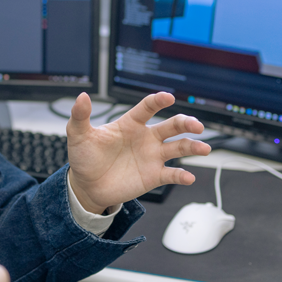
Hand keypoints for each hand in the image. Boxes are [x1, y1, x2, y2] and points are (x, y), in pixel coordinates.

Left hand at [66, 92, 210, 213]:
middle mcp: (146, 137)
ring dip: (193, 147)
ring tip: (204, 148)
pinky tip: (188, 177)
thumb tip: (82, 96)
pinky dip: (182, 176)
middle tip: (196, 125)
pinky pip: (171, 174)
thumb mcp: (78, 135)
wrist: (87, 185)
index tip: (167, 97)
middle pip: (171, 126)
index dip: (158, 101)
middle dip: (186, 123)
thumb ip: (80, 115)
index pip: (147, 108)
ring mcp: (152, 156)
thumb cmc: (85, 157)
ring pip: (178, 148)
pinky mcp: (153, 176)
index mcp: (130, 124)